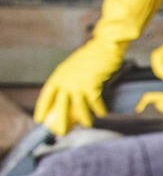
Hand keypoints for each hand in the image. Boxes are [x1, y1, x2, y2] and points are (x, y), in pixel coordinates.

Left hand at [33, 0, 162, 134]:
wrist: (108, 44)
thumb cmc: (95, 56)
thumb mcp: (77, 67)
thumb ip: (72, 79)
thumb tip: (71, 95)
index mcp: (60, 74)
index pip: (47, 94)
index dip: (43, 108)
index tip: (40, 119)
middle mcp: (66, 80)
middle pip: (60, 106)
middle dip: (61, 121)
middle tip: (63, 131)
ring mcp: (78, 83)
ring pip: (78, 108)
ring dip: (84, 118)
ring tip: (88, 124)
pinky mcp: (92, 84)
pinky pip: (95, 103)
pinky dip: (100, 109)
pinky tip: (103, 112)